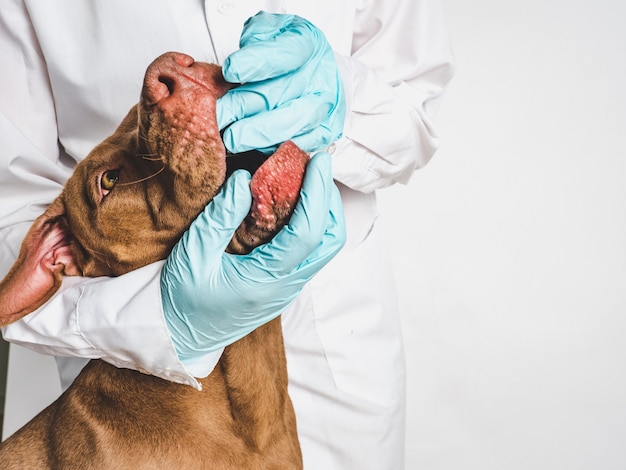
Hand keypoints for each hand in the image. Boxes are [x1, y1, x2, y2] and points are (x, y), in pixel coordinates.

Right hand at [161, 152, 344, 363]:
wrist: (180, 335)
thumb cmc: (182, 299)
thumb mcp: (193, 255)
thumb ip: (219, 217)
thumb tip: (244, 178)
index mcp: (267, 280)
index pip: (308, 232)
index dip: (317, 192)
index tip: (319, 160)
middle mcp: (287, 286)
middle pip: (331, 240)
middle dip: (329, 200)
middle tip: (316, 166)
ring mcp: (289, 288)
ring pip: (325, 247)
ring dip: (324, 212)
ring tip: (308, 180)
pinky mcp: (284, 285)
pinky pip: (311, 252)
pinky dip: (312, 223)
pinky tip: (294, 204)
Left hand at [217, 11, 345, 153]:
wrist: (316, 72)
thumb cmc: (287, 53)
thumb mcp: (270, 32)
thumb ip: (255, 39)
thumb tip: (237, 67)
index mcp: (309, 44)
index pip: (286, 53)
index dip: (257, 63)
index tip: (230, 71)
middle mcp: (321, 76)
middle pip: (286, 92)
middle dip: (248, 105)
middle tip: (220, 114)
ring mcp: (326, 106)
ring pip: (296, 121)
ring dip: (261, 133)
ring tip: (233, 138)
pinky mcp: (325, 131)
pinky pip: (302, 143)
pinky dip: (277, 147)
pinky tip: (254, 148)